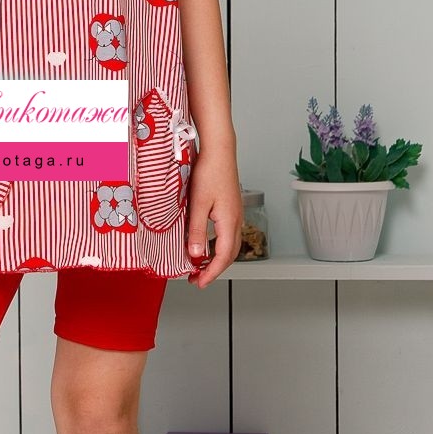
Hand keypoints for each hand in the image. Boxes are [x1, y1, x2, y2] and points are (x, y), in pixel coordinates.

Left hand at [184, 148, 242, 287]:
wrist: (219, 151)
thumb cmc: (209, 172)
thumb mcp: (198, 204)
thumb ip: (196, 230)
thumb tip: (195, 254)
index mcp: (229, 222)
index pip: (222, 257)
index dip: (211, 273)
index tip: (199, 283)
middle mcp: (236, 221)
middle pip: (229, 255)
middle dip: (214, 270)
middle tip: (197, 278)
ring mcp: (235, 214)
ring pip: (229, 245)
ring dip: (216, 258)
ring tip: (199, 265)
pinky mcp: (231, 208)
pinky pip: (227, 235)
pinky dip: (218, 246)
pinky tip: (205, 244)